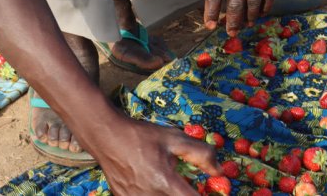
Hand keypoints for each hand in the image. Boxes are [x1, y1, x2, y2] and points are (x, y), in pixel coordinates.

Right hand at [84, 112, 220, 194]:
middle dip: (187, 194)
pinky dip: (155, 194)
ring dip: (170, 194)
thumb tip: (219, 171)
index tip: (210, 191)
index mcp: (165, 182)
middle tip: (189, 187)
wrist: (107, 137)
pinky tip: (154, 184)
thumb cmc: (142, 136)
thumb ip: (201, 154)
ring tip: (171, 184)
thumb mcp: (174, 139)